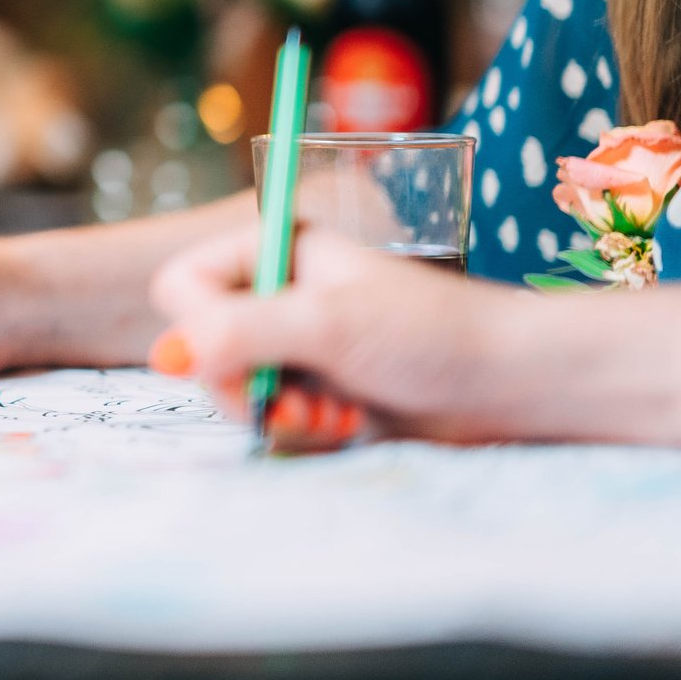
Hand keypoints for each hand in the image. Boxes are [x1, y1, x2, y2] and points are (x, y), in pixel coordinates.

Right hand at [149, 224, 501, 442]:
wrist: (514, 383)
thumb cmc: (429, 333)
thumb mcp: (328, 323)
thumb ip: (241, 333)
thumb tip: (166, 357)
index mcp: (272, 250)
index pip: (182, 285)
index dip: (200, 329)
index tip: (249, 357)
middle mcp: (276, 291)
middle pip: (201, 345)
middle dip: (246, 385)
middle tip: (297, 404)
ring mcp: (295, 342)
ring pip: (233, 387)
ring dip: (278, 413)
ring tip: (333, 417)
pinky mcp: (316, 386)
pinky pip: (270, 415)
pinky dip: (301, 429)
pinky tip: (347, 425)